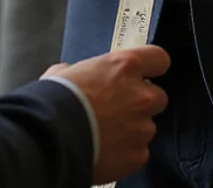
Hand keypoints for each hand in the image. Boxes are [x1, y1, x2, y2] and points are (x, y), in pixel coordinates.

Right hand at [43, 45, 169, 182]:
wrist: (53, 138)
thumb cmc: (57, 102)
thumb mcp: (66, 71)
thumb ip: (83, 70)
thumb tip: (75, 73)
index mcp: (125, 66)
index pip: (159, 58)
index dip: (153, 65)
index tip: (147, 71)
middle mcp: (140, 95)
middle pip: (159, 96)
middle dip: (143, 101)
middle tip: (121, 106)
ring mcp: (141, 127)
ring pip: (148, 126)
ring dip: (133, 128)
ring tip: (108, 131)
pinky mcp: (138, 155)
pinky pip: (139, 151)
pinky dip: (127, 151)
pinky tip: (108, 149)